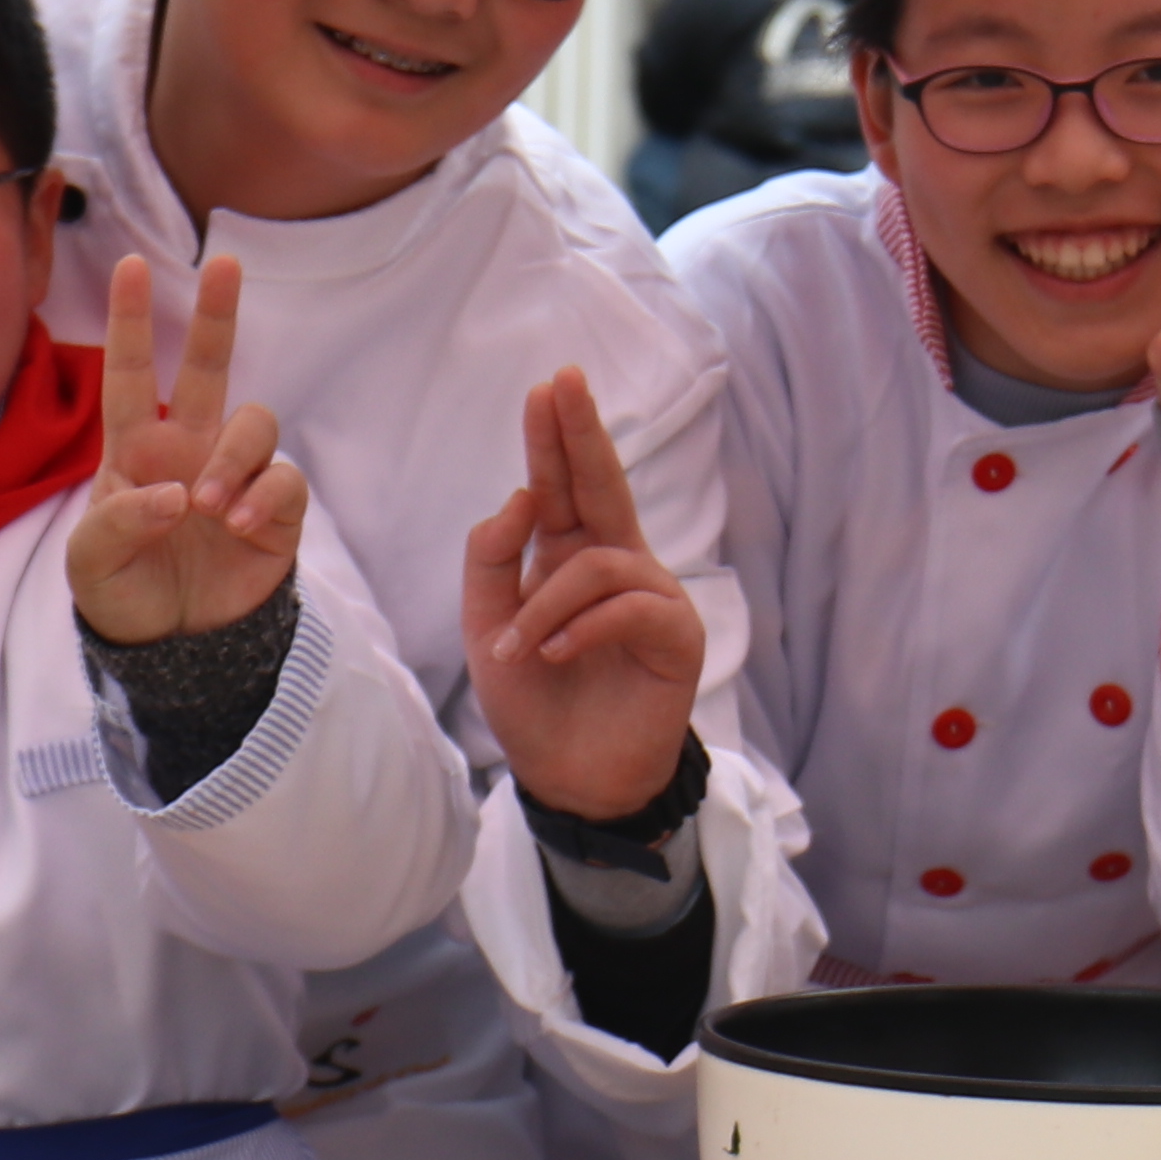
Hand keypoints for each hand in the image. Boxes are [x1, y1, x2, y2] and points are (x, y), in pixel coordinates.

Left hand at [69, 254, 312, 644]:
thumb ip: (116, 521)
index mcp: (137, 450)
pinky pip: (284, 478)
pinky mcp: (276, 510)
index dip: (132, 322)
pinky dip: (262, 496)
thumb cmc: (121, 592)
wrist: (173, 648)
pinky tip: (238, 526)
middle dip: (218, 314)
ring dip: (234, 457)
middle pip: (210, 367)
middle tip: (225, 263)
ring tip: (210, 507)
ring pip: (254, 421)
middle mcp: (191, 449)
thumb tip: (174, 491)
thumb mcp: (89, 563)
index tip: (132, 266)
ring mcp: (236, 475)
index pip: (133, 375)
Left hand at [464, 368, 704, 824]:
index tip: (548, 387)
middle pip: (603, 485)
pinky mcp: (675, 636)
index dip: (556, 438)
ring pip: (598, 564)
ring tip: (515, 649)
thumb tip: (520, 496)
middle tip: (565, 382)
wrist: (568, 777)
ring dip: (545, 607)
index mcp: (570, 555)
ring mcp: (650, 597)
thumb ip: (492, 560)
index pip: (563, 485)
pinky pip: (629, 608)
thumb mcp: (486, 627)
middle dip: (582, 433)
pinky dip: (584, 629)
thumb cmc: (533, 701)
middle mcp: (615, 564)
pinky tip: (557, 654)